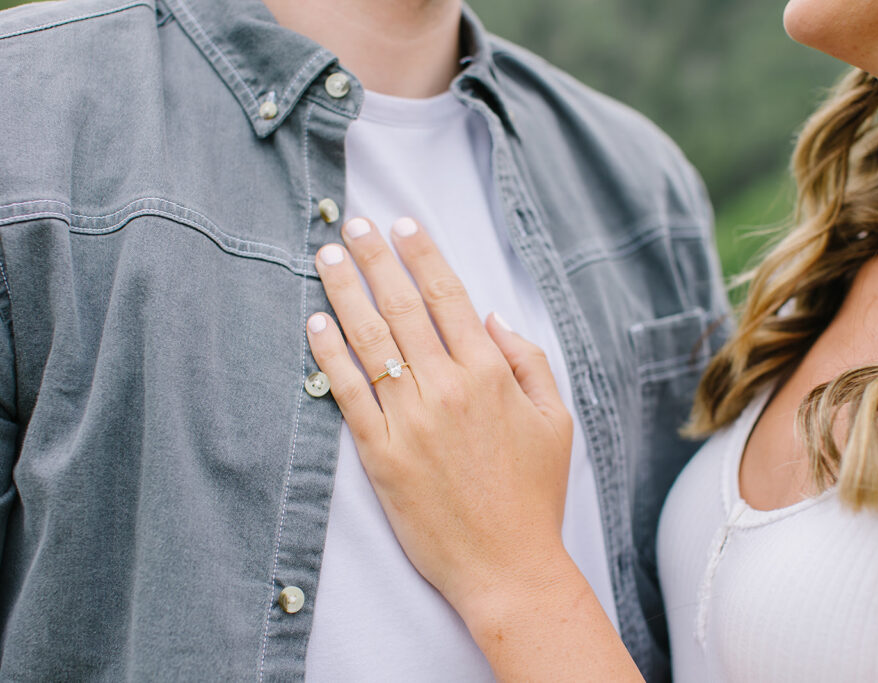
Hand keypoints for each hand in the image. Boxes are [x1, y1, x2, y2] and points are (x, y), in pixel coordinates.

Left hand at [305, 216, 575, 614]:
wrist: (507, 567)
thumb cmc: (534, 494)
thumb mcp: (555, 419)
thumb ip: (527, 360)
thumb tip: (490, 316)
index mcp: (490, 374)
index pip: (449, 295)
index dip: (423, 254)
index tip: (402, 223)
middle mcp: (447, 388)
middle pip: (403, 306)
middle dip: (375, 258)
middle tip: (353, 224)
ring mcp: (409, 421)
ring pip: (370, 340)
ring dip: (345, 292)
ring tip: (327, 255)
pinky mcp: (380, 455)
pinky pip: (348, 393)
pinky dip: (329, 355)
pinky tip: (315, 323)